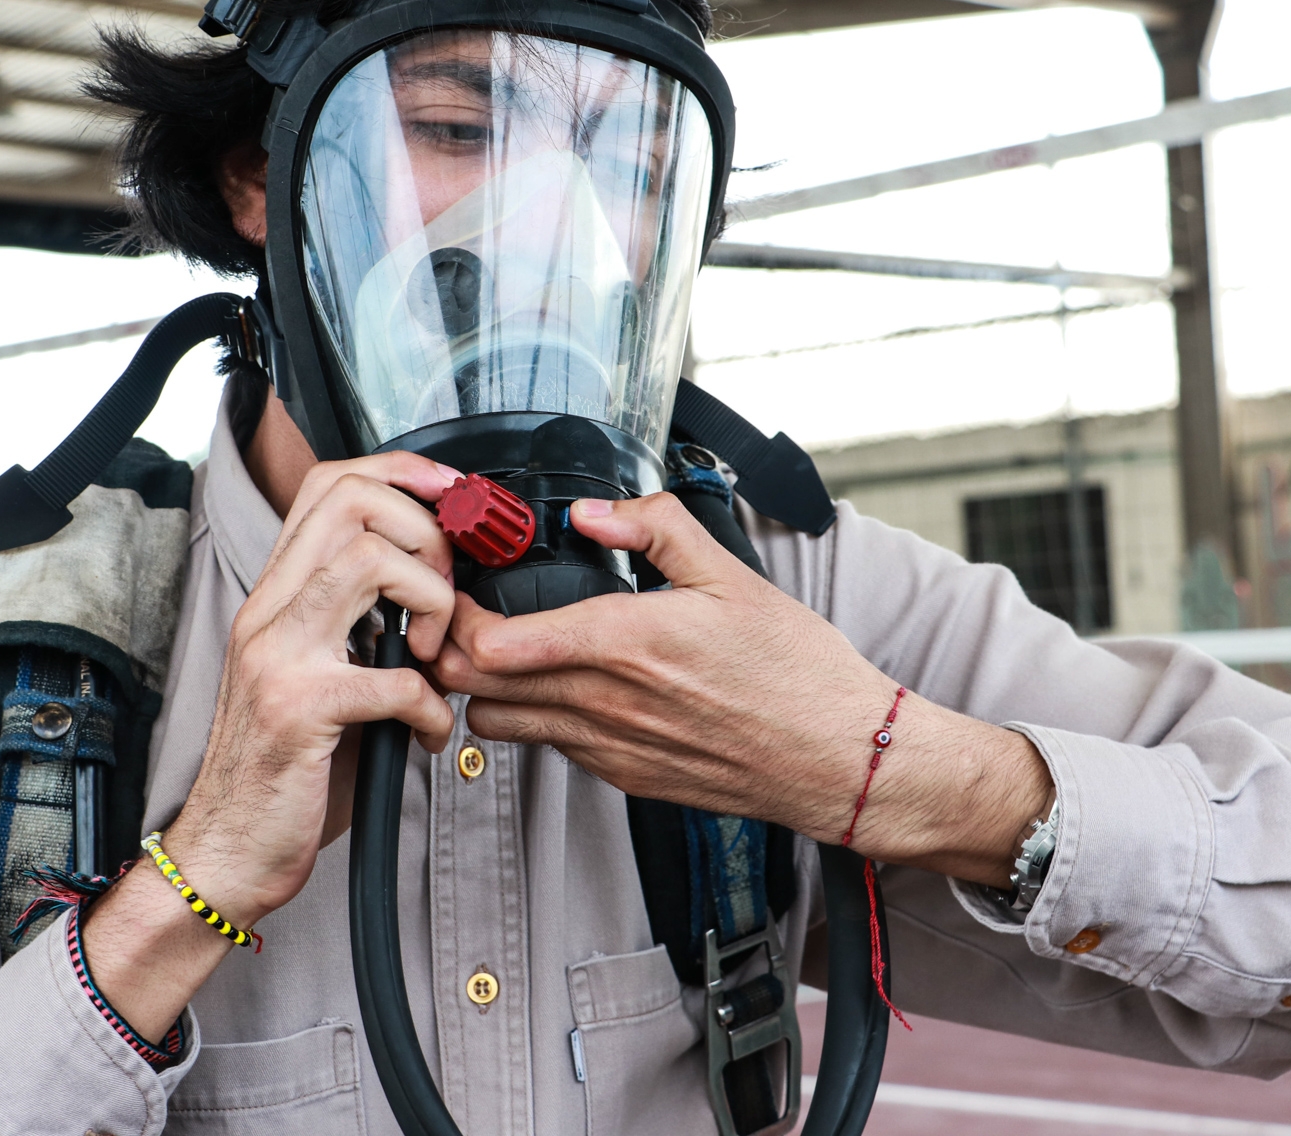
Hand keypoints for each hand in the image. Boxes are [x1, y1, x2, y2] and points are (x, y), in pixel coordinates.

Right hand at [83, 452, 460, 1039]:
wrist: (225, 852)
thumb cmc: (283, 769)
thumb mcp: (317, 673)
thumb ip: (359, 623)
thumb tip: (438, 585)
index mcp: (276, 597)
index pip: (330, 485)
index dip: (402, 474)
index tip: (451, 497)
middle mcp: (269, 613)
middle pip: (355, 504)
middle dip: (426, 536)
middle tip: (442, 600)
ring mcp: (279, 657)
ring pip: (371, 562)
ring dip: (431, 604)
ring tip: (433, 657)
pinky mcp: (300, 712)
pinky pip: (393, 677)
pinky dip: (431, 706)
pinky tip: (426, 733)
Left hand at [433, 493, 1051, 883]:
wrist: (839, 758)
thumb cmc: (796, 671)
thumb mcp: (731, 574)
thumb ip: (655, 530)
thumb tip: (595, 513)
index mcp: (624, 643)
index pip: (490, 645)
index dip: (454, 616)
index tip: (459, 587)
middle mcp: (606, 703)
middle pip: (474, 688)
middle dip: (452, 650)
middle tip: (461, 615)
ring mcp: (610, 748)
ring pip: (499, 725)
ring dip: (487, 688)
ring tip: (506, 650)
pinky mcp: (624, 777)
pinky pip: (550, 748)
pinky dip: (535, 717)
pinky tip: (563, 685)